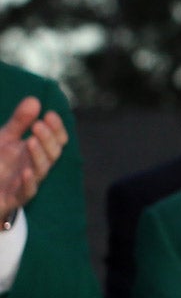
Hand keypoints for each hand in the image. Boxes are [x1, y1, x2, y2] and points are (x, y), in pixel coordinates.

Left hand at [0, 96, 67, 221]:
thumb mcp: (5, 139)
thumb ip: (19, 122)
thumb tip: (34, 100)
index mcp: (37, 152)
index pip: (57, 140)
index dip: (56, 128)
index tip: (49, 114)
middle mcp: (36, 166)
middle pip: (53, 153)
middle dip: (48, 139)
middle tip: (38, 125)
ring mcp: (27, 182)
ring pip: (42, 170)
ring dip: (39, 156)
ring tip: (31, 141)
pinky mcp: (15, 197)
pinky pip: (27, 191)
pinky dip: (28, 182)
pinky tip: (25, 171)